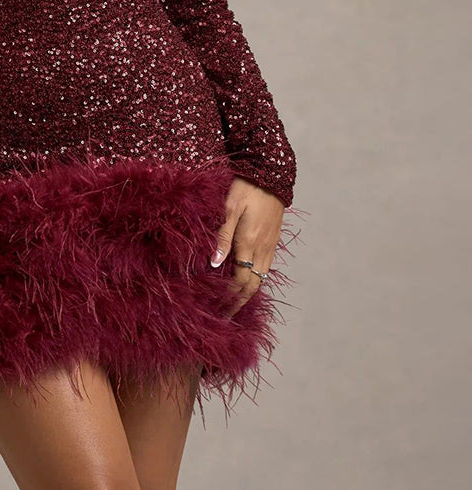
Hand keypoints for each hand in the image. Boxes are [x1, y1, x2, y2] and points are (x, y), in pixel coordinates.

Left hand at [209, 175, 283, 316]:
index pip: (241, 280)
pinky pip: (266, 267)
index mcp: (249, 242)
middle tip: (226, 315)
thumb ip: (223, 236)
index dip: (230, 297)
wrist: (271, 174)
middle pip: (253, 285)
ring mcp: (270, 245)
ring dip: (248, 293)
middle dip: (239, 302)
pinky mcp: (273, 239)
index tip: (219, 310)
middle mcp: (262, 248)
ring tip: (234, 303)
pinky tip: (247, 281)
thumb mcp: (230, 208)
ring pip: (261, 277)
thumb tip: (215, 263)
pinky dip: (256, 279)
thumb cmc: (246, 188)